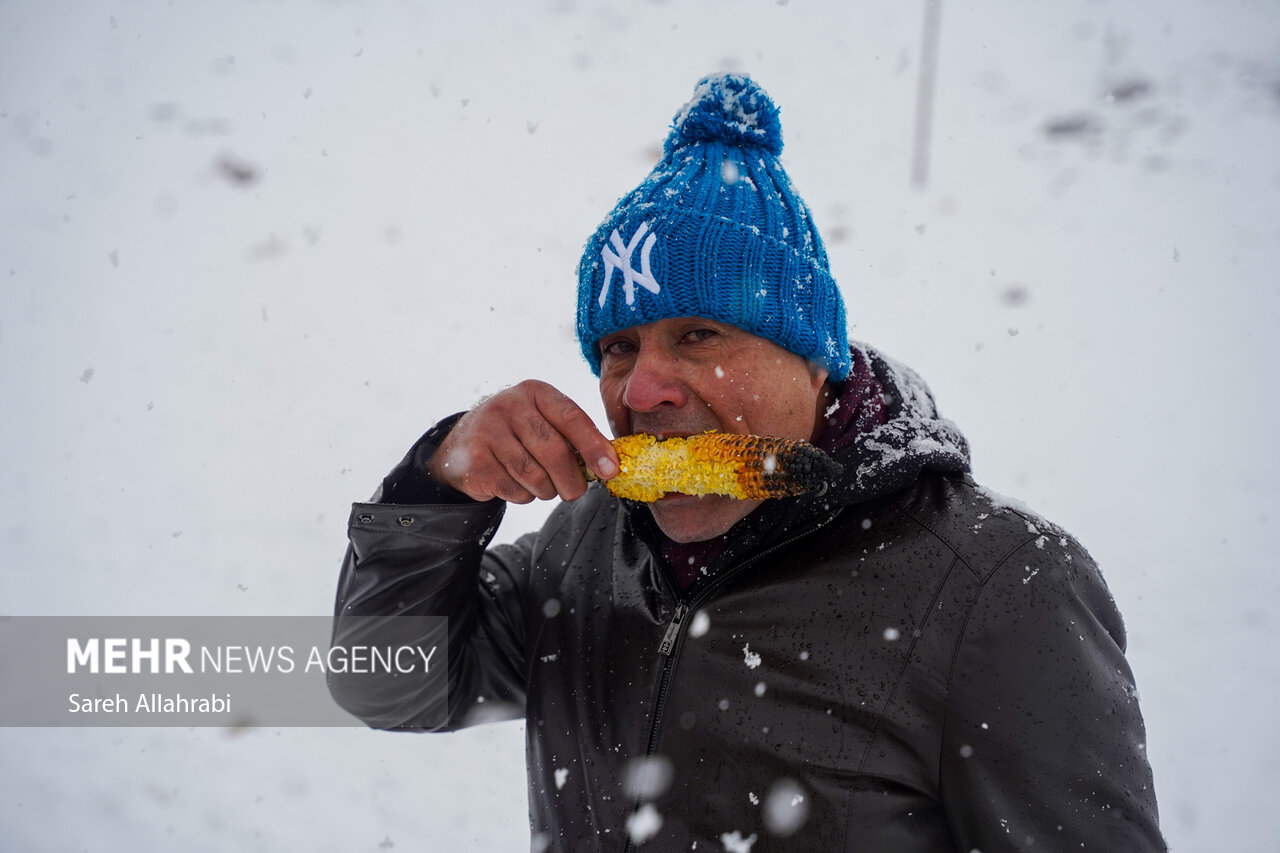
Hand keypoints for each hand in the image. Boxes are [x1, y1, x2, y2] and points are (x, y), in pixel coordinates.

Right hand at [427, 381, 618, 503]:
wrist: (463, 443)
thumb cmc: (518, 434)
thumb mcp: (543, 422)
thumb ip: (574, 437)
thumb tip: (609, 465)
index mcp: (535, 392)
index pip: (571, 418)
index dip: (594, 446)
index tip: (610, 470)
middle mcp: (509, 406)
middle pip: (554, 452)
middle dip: (572, 480)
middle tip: (575, 492)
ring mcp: (488, 432)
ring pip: (535, 476)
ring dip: (547, 490)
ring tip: (543, 485)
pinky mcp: (475, 461)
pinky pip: (515, 490)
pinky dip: (524, 496)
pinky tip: (518, 484)